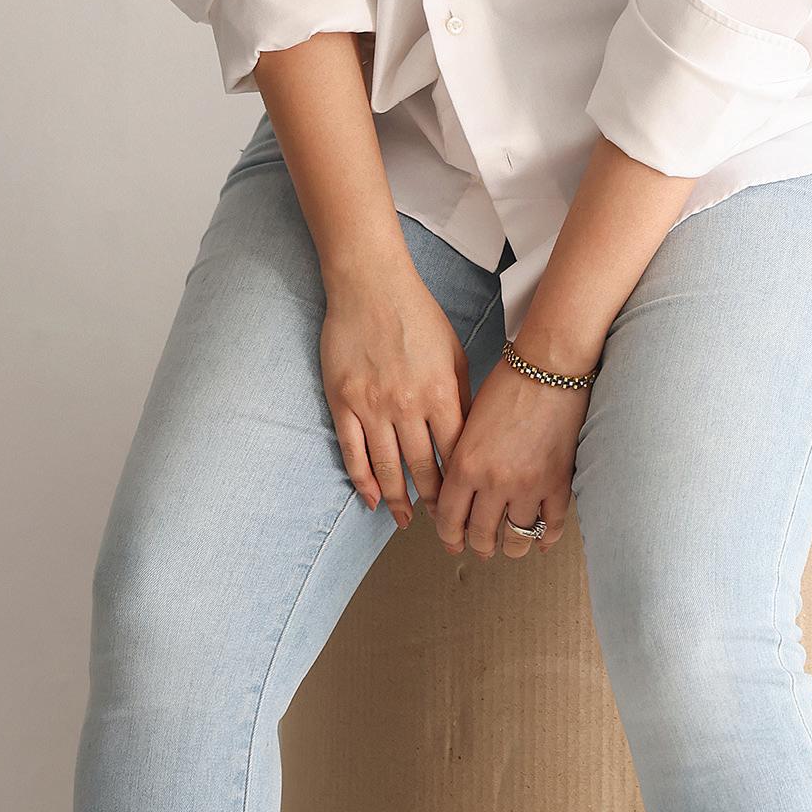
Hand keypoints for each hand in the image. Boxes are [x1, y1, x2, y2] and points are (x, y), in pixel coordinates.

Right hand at [319, 257, 472, 527]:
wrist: (370, 286)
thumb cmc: (418, 316)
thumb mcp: (454, 354)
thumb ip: (461, 396)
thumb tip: (468, 436)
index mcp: (440, 393)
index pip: (456, 453)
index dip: (462, 483)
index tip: (467, 502)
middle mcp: (407, 405)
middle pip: (424, 467)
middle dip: (433, 501)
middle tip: (440, 524)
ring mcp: (372, 406)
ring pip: (387, 467)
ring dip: (398, 500)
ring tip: (405, 521)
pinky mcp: (343, 402)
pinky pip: (352, 452)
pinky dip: (362, 480)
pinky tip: (371, 498)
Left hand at [432, 333, 592, 562]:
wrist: (550, 368)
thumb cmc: (508, 383)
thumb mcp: (468, 421)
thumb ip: (461, 459)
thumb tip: (457, 490)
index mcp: (465, 465)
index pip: (449, 520)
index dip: (449, 537)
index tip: (452, 542)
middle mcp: (495, 482)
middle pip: (481, 535)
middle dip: (478, 546)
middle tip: (479, 547)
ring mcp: (529, 486)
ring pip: (515, 538)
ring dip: (510, 548)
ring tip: (508, 547)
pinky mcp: (559, 482)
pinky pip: (551, 525)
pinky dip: (544, 539)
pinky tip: (540, 542)